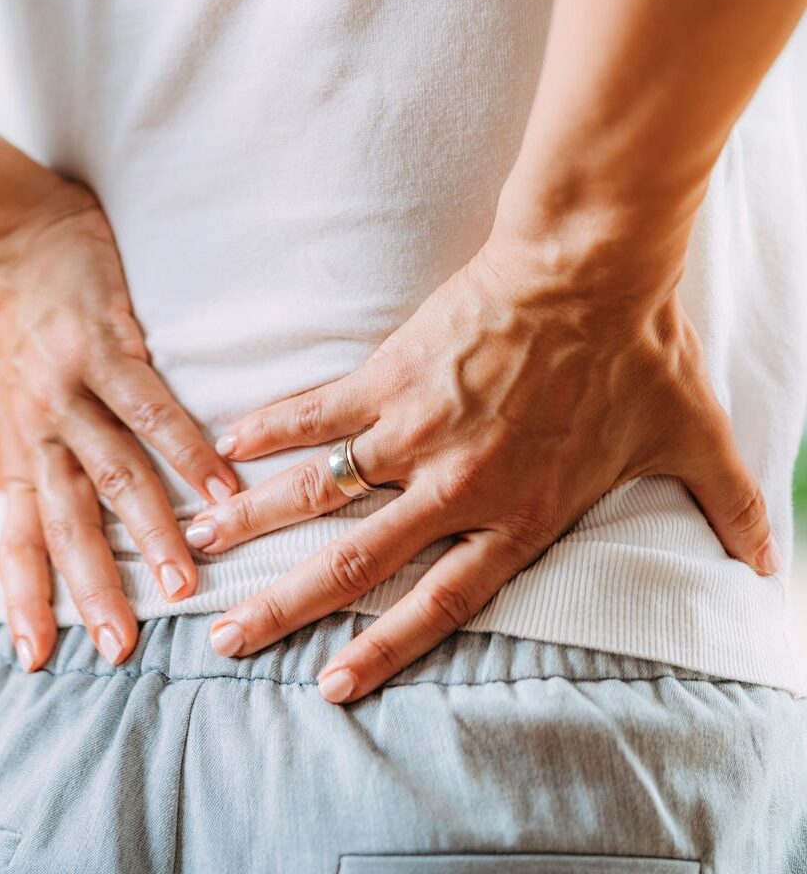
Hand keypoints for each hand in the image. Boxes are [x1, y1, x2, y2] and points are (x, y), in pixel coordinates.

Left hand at [0, 179, 238, 669]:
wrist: (3, 237)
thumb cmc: (7, 329)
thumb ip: (8, 469)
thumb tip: (2, 529)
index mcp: (14, 447)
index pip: (12, 536)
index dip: (22, 597)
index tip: (39, 657)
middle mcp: (38, 429)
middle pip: (65, 522)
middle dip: (92, 586)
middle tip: (122, 645)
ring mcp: (71, 389)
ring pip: (113, 473)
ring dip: (152, 530)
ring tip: (186, 581)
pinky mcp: (108, 348)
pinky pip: (153, 410)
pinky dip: (188, 451)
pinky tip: (220, 485)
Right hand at [191, 228, 777, 702]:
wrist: (591, 268)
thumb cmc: (639, 353)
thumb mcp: (691, 439)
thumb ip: (728, 509)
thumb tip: (773, 564)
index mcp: (517, 515)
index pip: (437, 604)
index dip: (380, 647)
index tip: (325, 682)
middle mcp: (455, 487)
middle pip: (356, 563)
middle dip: (284, 605)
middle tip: (225, 635)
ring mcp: (415, 431)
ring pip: (320, 492)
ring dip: (254, 524)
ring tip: (200, 546)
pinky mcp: (391, 375)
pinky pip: (319, 411)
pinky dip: (270, 430)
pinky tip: (226, 449)